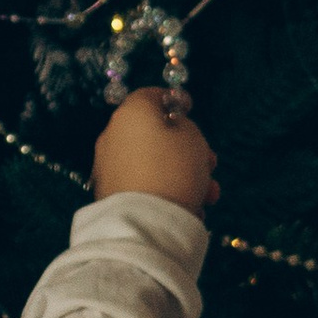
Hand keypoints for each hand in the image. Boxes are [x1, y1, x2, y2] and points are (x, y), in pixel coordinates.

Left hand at [93, 87, 217, 208]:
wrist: (144, 222)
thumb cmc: (174, 170)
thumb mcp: (193, 139)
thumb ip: (184, 126)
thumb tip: (172, 129)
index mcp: (132, 113)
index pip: (151, 95)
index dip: (174, 101)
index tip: (190, 113)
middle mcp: (113, 135)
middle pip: (153, 134)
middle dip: (186, 149)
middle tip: (209, 165)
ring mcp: (108, 165)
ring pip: (152, 163)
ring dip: (181, 174)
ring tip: (206, 195)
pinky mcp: (109, 193)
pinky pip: (142, 184)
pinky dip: (163, 191)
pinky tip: (187, 208)